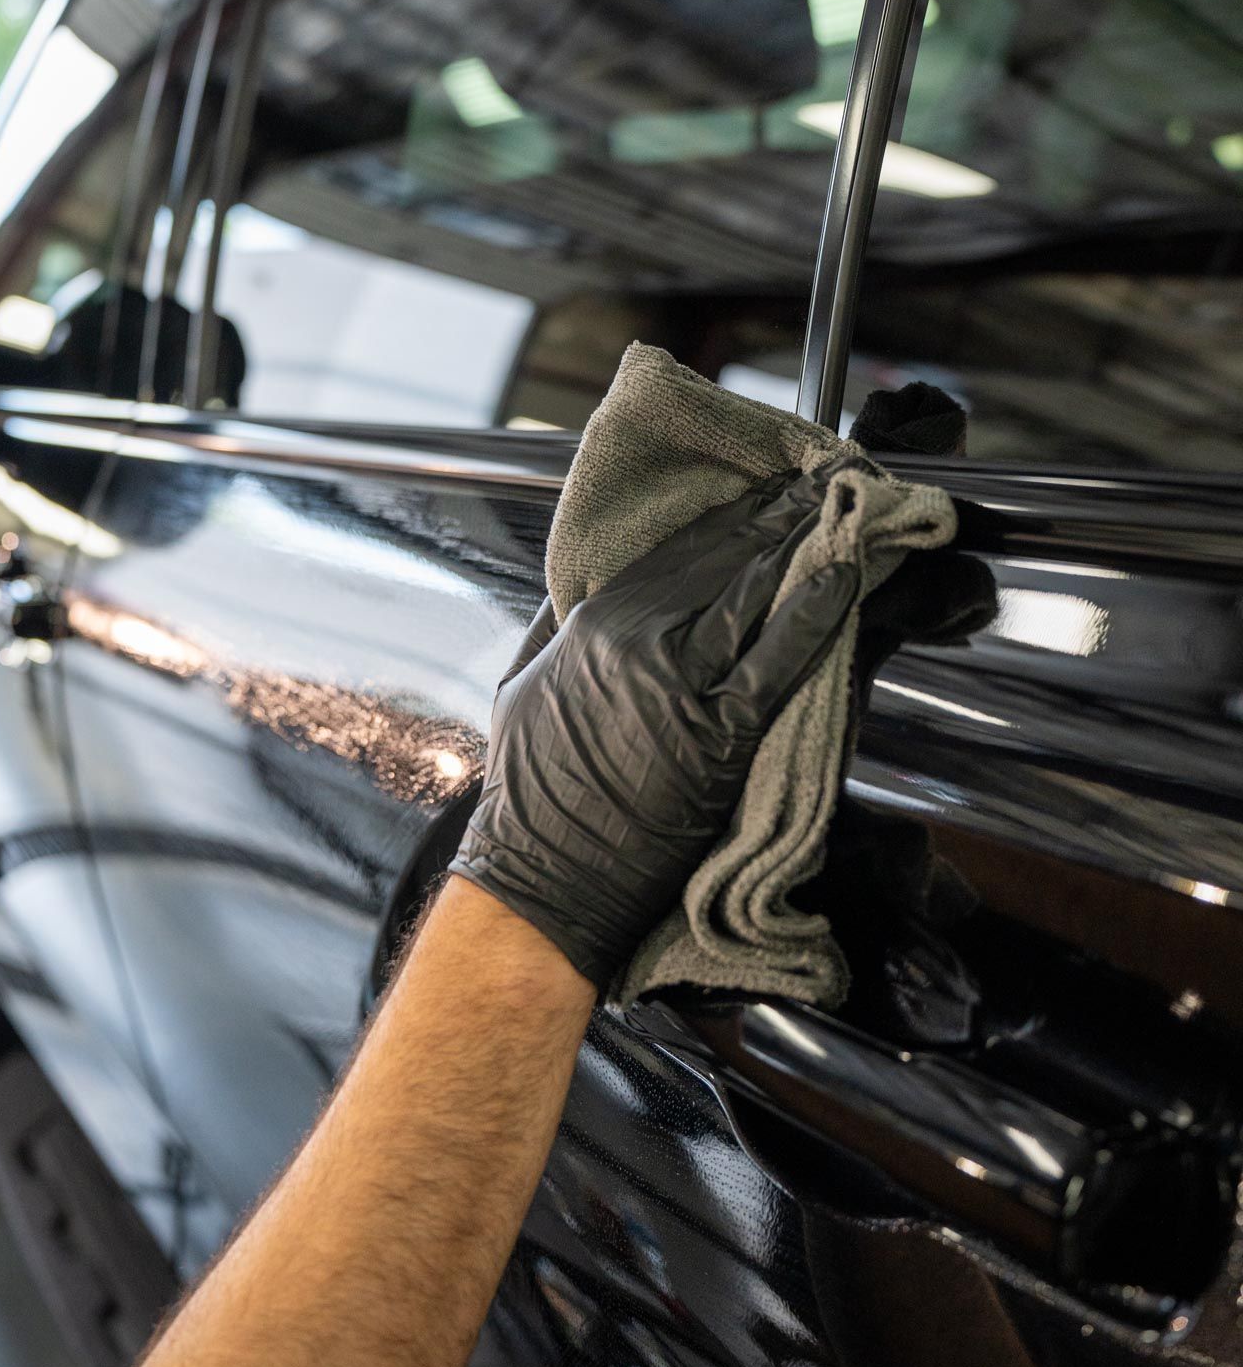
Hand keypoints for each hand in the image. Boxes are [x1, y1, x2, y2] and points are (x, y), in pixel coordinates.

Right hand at [450, 467, 863, 990]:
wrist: (546, 885)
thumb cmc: (534, 800)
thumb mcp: (520, 689)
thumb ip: (552, 628)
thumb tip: (578, 586)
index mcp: (592, 626)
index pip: (677, 552)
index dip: (732, 517)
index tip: (769, 490)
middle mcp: (637, 641)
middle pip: (724, 562)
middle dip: (778, 518)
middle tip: (824, 481)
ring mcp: (679, 686)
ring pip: (753, 596)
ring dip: (804, 546)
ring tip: (844, 509)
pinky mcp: (719, 737)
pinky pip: (779, 662)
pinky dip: (815, 613)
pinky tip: (846, 576)